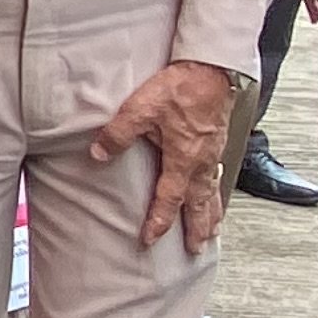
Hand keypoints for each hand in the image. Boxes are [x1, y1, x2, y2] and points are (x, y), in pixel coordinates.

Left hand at [92, 59, 239, 252]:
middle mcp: (202, 163)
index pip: (168, 200)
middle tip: (196, 248)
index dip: (158, 222)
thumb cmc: (180, 88)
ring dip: (212, 214)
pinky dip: (217, 191)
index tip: (149, 240)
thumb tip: (98, 154)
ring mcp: (213, 153)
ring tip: (212, 231)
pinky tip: (214, 191)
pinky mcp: (218, 142)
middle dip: (197, 228)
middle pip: (199, 204)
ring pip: (213, 192)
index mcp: (183, 160)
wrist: (211, 68)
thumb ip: (118, 135)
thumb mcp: (140, 110)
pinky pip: (219, 175)